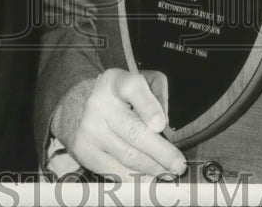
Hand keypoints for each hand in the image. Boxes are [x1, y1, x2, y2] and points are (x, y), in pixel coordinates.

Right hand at [51, 68, 186, 180]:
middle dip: (161, 152)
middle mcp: (100, 104)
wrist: (83, 107)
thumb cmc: (123, 96)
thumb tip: (166, 122)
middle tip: (178, 165)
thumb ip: (160, 94)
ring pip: (127, 156)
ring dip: (152, 169)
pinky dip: (133, 179)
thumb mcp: (143, 82)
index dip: (148, 107)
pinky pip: (113, 171)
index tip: (160, 125)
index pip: (132, 89)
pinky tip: (147, 180)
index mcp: (117, 81)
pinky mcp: (84, 151)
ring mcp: (90, 129)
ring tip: (167, 173)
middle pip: (134, 132)